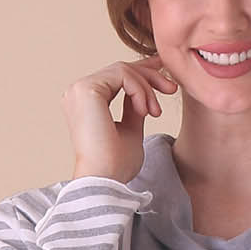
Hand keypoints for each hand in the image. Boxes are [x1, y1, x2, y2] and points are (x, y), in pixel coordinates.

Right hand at [62, 56, 179, 183]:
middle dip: (150, 77)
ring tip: (155, 112)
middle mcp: (78, 93)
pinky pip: (122, 75)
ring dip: (146, 88)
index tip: (164, 70)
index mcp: (85, 103)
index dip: (141, 70)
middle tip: (172, 89)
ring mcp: (79, 89)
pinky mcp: (86, 89)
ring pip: (123, 70)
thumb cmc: (116, 166)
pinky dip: (139, 90)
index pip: (115, 77)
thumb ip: (133, 108)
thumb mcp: (131, 130)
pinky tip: (145, 111)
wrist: (106, 180)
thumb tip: (143, 91)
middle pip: (120, 70)